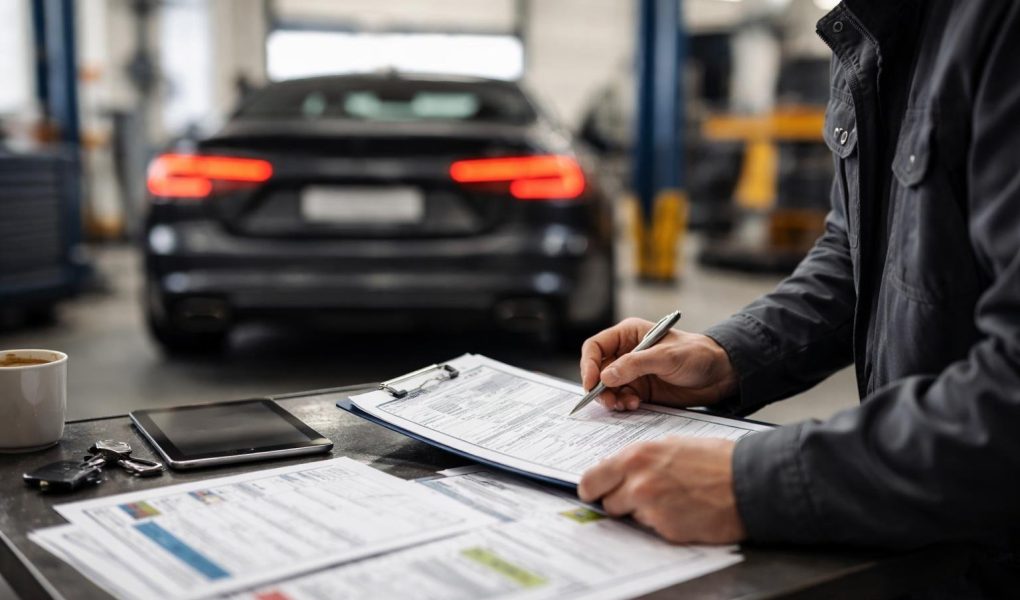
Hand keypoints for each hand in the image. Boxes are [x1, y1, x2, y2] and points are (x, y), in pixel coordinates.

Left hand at [578, 438, 745, 543]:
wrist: (749, 481)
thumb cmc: (716, 460)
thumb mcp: (672, 445)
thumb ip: (641, 459)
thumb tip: (620, 469)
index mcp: (636, 457)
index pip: (591, 480)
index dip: (593, 488)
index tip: (596, 491)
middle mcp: (638, 482)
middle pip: (607, 502)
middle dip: (619, 501)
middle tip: (638, 496)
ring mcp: (651, 508)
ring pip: (630, 517)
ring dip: (643, 512)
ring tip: (671, 499)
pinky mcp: (667, 529)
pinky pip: (654, 529)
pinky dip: (664, 523)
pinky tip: (684, 510)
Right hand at [580, 318, 737, 410]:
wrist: (720, 375)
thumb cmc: (697, 355)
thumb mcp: (666, 356)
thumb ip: (634, 365)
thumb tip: (605, 376)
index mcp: (628, 335)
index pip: (596, 347)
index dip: (588, 364)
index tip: (590, 382)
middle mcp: (626, 353)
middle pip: (597, 370)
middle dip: (599, 387)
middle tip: (608, 400)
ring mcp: (632, 373)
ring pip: (607, 388)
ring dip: (611, 398)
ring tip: (625, 404)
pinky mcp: (640, 390)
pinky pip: (621, 398)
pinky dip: (623, 404)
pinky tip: (635, 405)